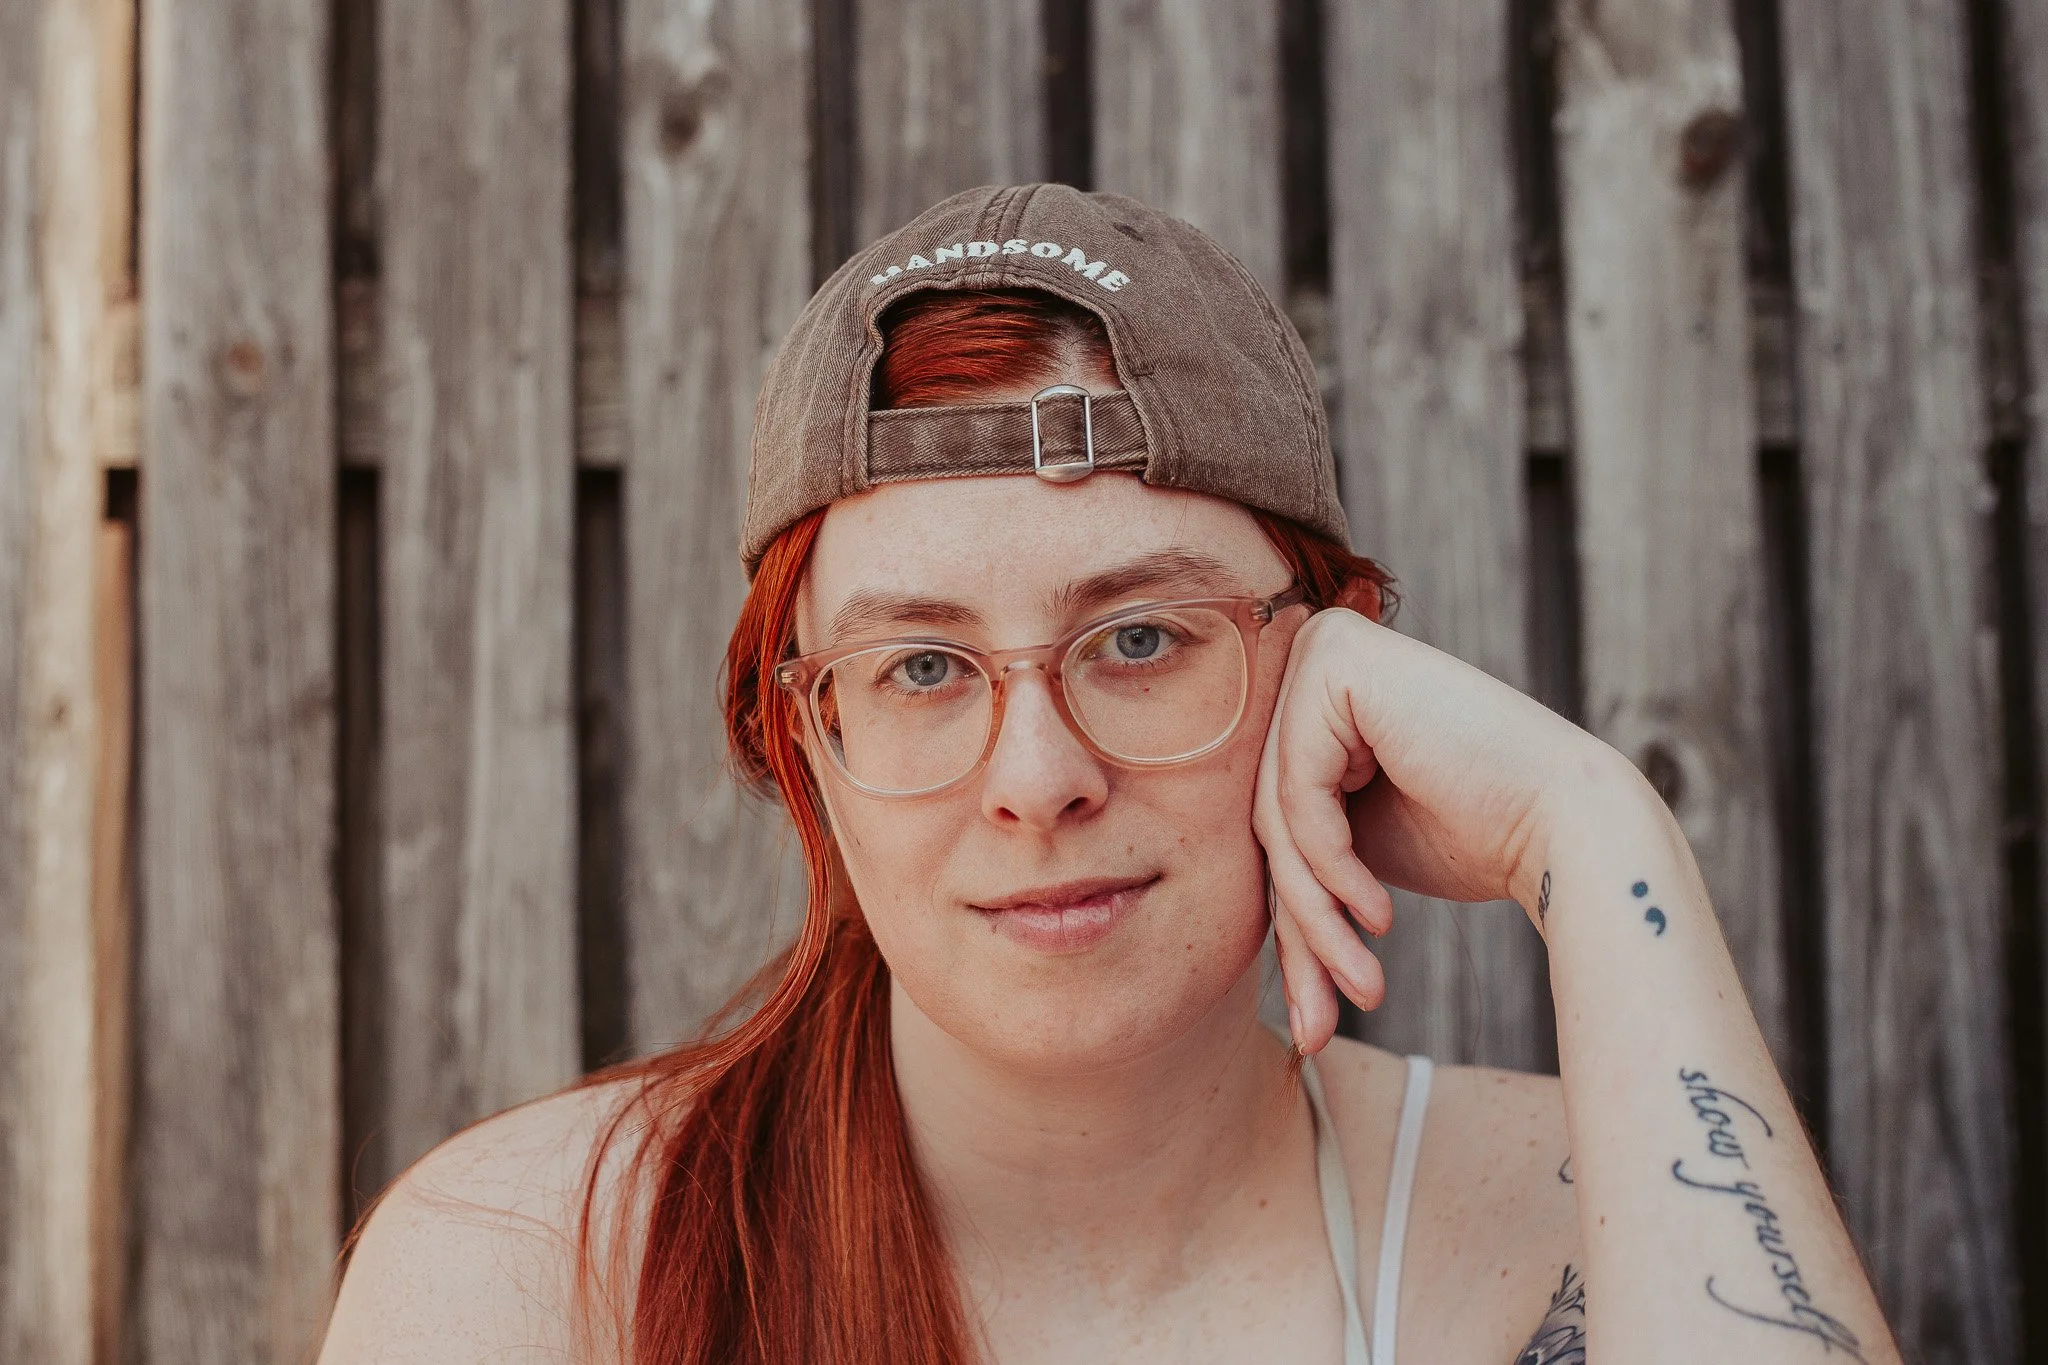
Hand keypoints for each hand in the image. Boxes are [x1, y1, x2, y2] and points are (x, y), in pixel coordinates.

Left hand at [1251, 607, 1645, 1052]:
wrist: (1572, 827)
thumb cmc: (1477, 837)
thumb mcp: (1356, 851)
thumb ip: (1291, 854)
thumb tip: (1208, 926)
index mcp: (1315, 689)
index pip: (1275, 814)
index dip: (1295, 918)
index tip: (1314, 1011)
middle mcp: (1312, 651)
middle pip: (1270, 816)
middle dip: (1301, 930)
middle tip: (1322, 1022)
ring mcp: (1322, 647)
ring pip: (1278, 815)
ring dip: (1317, 918)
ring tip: (1361, 986)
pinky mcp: (1335, 662)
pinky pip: (1300, 794)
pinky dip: (1332, 867)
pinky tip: (1378, 915)